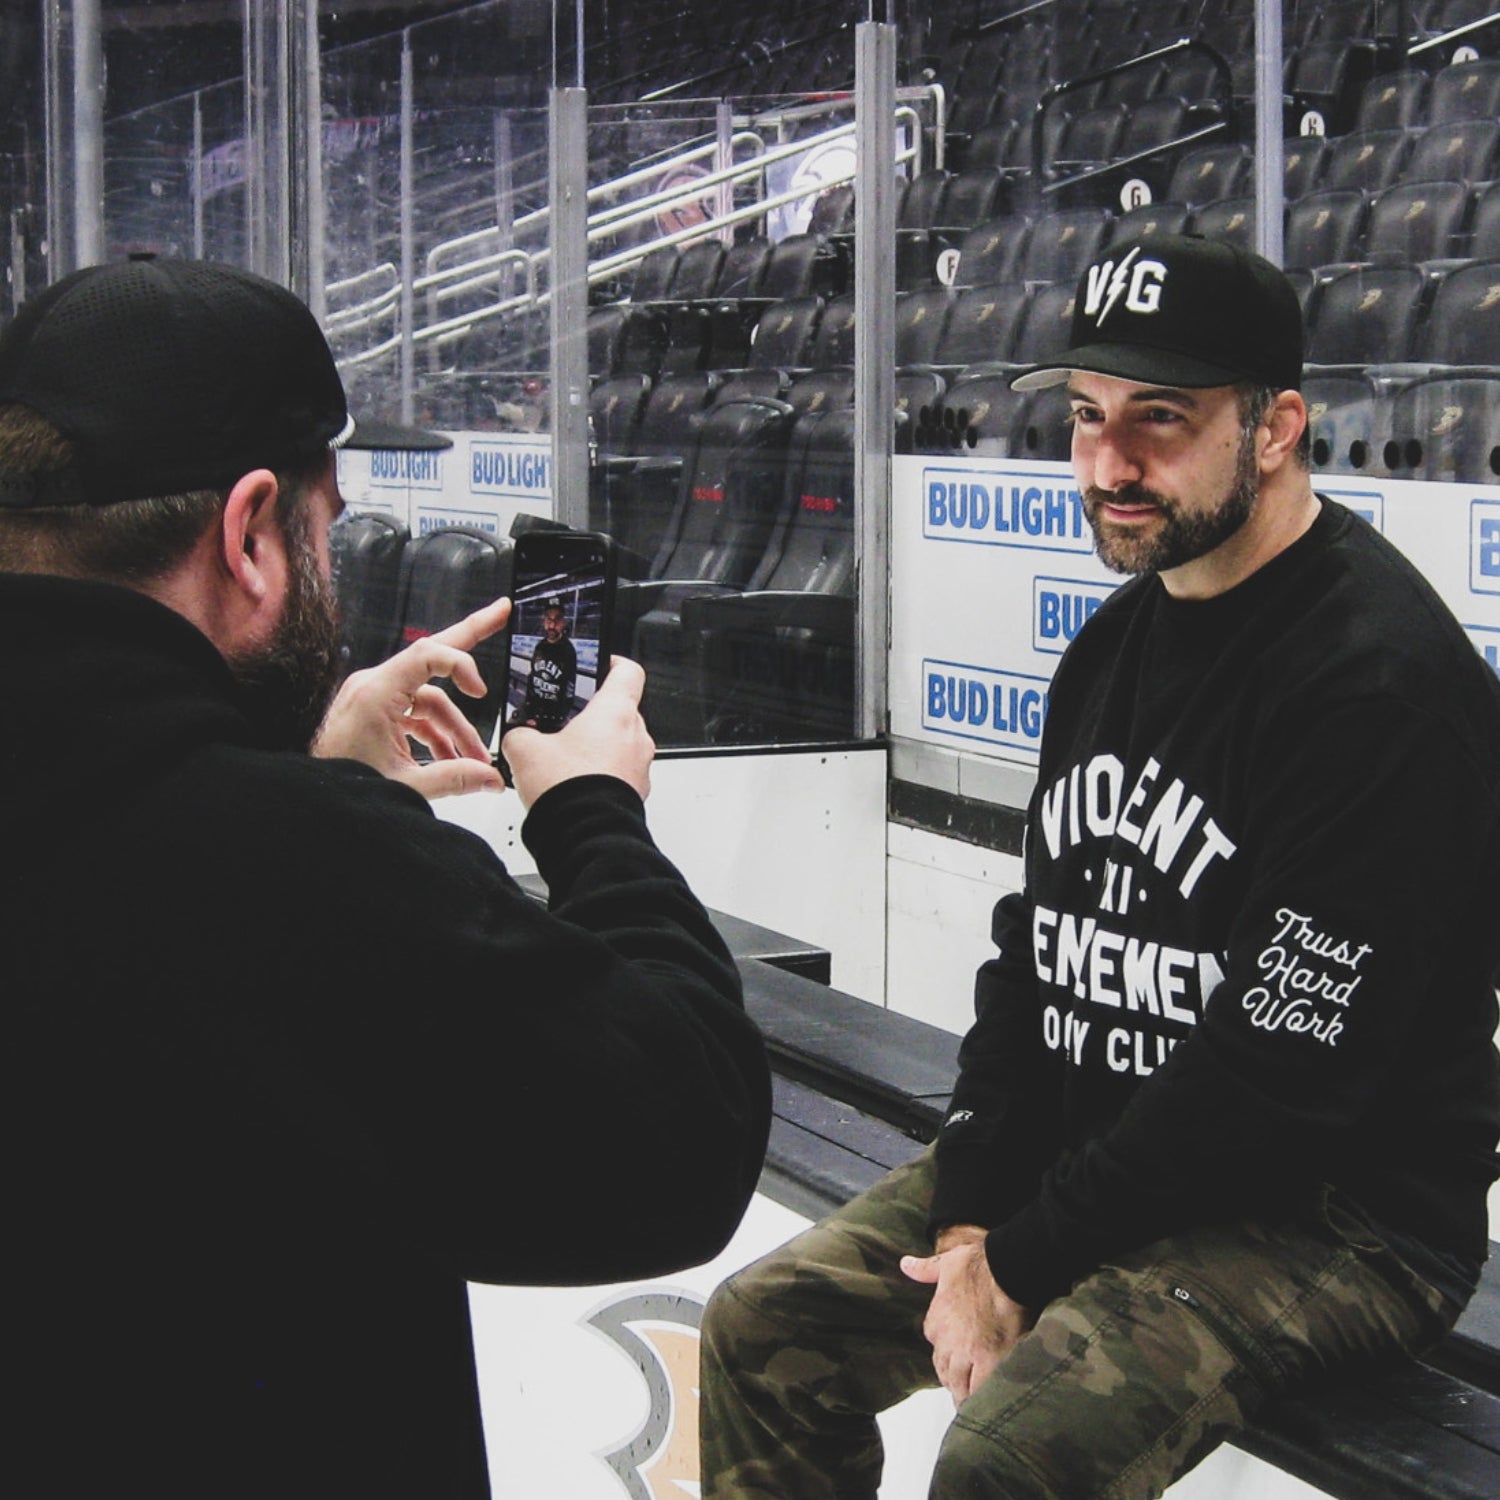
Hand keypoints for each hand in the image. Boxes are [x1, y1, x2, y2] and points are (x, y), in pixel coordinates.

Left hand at [312, 597, 508, 799]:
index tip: (480, 693)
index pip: (428, 655)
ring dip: (455, 728)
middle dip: (469, 634)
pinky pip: (415, 712)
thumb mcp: (404, 785)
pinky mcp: (373, 711)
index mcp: (376, 694)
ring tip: (475, 761)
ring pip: (429, 700)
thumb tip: (491, 777)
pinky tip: (452, 759)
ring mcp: (372, 697)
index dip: (462, 666)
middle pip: (431, 654)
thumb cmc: (341, 787)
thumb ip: (453, 779)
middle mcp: (373, 686)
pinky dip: (436, 733)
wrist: (307, 799)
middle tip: (500, 612)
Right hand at [502, 657, 653, 806]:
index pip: (628, 671)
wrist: (585, 836)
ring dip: (599, 748)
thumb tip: (519, 736)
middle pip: (621, 711)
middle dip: (594, 716)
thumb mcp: (524, 749)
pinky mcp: (637, 791)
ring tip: (566, 759)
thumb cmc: (567, 790)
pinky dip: (602, 773)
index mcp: (615, 712)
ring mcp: (640, 766)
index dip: (613, 663)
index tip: (600, 665)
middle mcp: (636, 736)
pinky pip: (621, 772)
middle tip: (569, 721)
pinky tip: (575, 783)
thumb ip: (521, 732)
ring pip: (621, 744)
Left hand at [900, 1239, 1030, 1406]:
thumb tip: (905, 1264)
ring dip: (962, 1392)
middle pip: (943, 1368)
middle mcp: (947, 1341)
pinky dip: (979, 1398)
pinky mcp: (989, 1362)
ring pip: (958, 1383)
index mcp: (936, 1319)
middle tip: (960, 1384)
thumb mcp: (947, 1262)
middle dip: (951, 1377)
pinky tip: (983, 1405)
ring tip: (969, 1402)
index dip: (944, 1349)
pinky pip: (979, 1389)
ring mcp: (967, 1354)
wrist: (1005, 1270)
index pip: (934, 1342)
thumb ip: (925, 1269)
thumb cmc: (979, 1264)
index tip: (953, 1353)